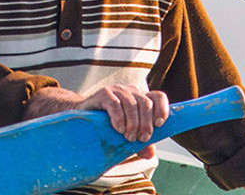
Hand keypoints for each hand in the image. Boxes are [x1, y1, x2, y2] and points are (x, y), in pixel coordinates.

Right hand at [25, 84, 169, 145]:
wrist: (82, 119)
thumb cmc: (107, 127)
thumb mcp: (126, 135)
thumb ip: (139, 143)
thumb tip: (149, 154)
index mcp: (140, 99)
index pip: (158, 97)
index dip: (162, 109)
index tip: (159, 124)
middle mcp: (131, 92)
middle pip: (146, 103)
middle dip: (146, 123)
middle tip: (140, 138)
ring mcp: (117, 91)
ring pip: (131, 104)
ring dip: (133, 123)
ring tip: (128, 137)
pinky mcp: (103, 94)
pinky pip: (114, 104)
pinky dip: (119, 117)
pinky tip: (118, 129)